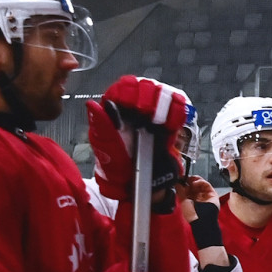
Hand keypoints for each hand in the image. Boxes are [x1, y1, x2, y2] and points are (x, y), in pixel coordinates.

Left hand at [87, 76, 190, 209]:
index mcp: (115, 110)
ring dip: (164, 106)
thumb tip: (92, 104)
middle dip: (149, 99)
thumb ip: (102, 127)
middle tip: (148, 118)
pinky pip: (179, 105)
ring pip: (163, 92)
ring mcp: (154, 112)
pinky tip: (169, 127)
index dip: (131, 92)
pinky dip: (177, 113)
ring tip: (158, 124)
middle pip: (146, 85)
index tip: (134, 107)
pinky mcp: (171, 120)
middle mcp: (135, 107)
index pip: (125, 86)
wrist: (143, 186)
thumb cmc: (120, 169)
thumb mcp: (108, 151)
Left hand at [179, 175, 218, 222]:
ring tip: (191, 180)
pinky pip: (207, 185)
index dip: (184, 183)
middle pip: (194, 185)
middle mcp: (198, 198)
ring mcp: (205, 195)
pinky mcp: (212, 194)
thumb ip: (180, 191)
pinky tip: (196, 182)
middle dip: (190, 180)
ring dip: (195, 180)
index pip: (188, 189)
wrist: (201, 219)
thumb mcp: (183, 201)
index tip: (180, 179)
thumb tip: (177, 183)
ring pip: (201, 184)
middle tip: (185, 177)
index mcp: (191, 200)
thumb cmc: (192, 214)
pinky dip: (201, 181)